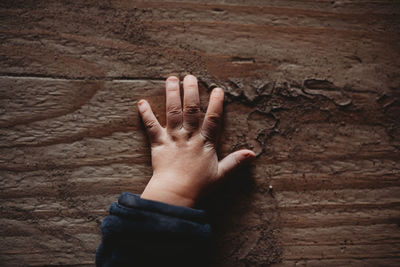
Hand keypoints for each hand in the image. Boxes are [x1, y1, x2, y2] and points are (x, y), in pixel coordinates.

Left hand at [138, 75, 255, 206]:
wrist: (176, 194)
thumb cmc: (199, 186)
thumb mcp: (221, 175)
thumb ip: (236, 162)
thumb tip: (253, 154)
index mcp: (205, 143)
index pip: (213, 119)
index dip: (216, 104)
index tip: (217, 90)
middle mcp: (189, 137)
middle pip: (191, 110)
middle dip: (191, 92)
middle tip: (190, 77)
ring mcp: (173, 139)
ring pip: (173, 113)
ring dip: (172, 95)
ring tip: (171, 79)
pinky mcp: (158, 144)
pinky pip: (151, 126)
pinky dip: (146, 114)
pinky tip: (141, 102)